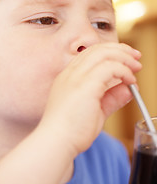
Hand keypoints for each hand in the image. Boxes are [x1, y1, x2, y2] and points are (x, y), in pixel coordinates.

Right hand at [42, 42, 141, 156]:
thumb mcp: (96, 110)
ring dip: (124, 57)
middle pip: (98, 49)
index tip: (126, 57)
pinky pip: (109, 68)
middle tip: (136, 56)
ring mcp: (76, 77)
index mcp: (69, 76)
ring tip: (136, 66)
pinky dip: (123, 71)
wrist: (56, 142)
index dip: (110, 51)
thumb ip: (111, 98)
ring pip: (103, 54)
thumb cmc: (72, 130)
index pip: (90, 54)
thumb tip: (128, 90)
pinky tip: (130, 80)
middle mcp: (71, 72)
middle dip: (120, 50)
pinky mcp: (84, 85)